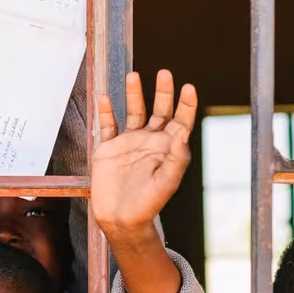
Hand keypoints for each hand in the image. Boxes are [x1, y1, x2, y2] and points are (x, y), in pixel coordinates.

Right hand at [89, 70, 198, 237]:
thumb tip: (182, 134)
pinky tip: (105, 98)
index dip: (186, 104)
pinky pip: (108, 126)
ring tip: (133, 76)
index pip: (180, 121)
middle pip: (159, 110)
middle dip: (163, 92)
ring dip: (134, 94)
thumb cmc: (147, 205)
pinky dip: (106, 112)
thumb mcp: (166, 183)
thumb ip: (176, 159)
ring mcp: (129, 143)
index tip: (188, 88)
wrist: (120, 219)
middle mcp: (150, 142)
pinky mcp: (109, 148)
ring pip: (134, 112)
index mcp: (168, 149)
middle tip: (165, 73)